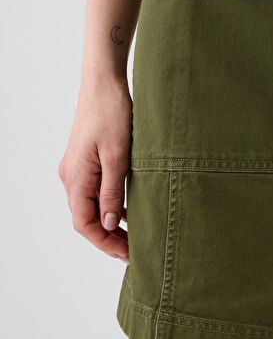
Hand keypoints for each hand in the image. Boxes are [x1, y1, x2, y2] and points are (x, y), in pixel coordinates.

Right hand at [58, 77, 132, 261]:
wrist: (103, 83)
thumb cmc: (111, 114)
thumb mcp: (117, 156)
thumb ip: (112, 192)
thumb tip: (110, 224)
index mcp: (76, 178)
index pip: (85, 223)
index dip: (105, 243)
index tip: (127, 255)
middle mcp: (71, 177)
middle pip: (86, 218)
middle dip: (109, 238)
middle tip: (135, 251)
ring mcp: (77, 169)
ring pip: (91, 206)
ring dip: (111, 223)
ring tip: (134, 237)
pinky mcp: (86, 161)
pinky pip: (95, 192)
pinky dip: (110, 206)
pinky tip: (129, 212)